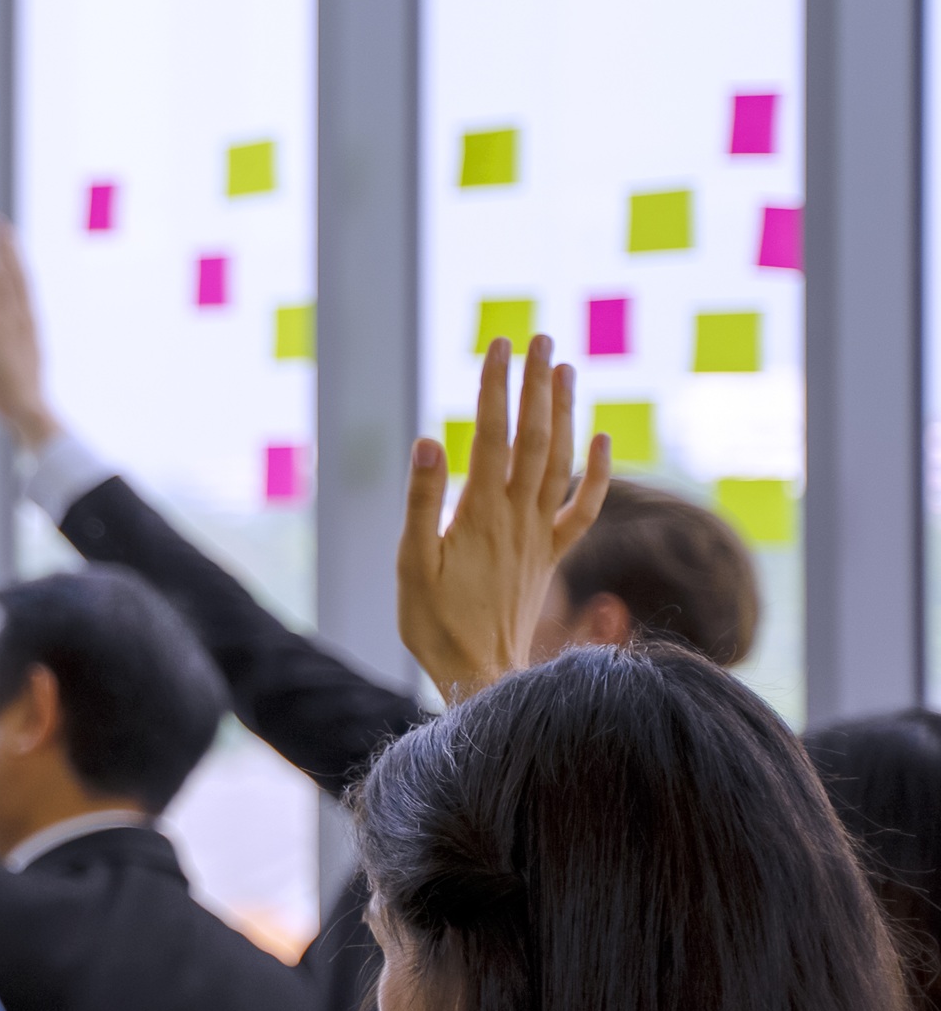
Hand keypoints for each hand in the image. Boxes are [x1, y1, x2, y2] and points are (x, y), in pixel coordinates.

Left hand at [0, 218, 61, 451]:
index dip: (17, 259)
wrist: (29, 410)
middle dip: (4, 246)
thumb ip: (20, 351)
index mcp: (31, 325)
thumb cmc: (26, 398)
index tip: (11, 239)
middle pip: (13, 273)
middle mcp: (20, 318)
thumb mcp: (27, 367)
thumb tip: (18, 349)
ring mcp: (5, 323)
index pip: (25, 283)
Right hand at [398, 335, 610, 701]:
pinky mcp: (549, 554)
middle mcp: (516, 517)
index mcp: (479, 514)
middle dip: (536, 385)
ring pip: (559, 462)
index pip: (492, 435)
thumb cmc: (433, 623)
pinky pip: (582, 508)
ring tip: (564, 368)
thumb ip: (421, 502)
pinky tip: (600, 440)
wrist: (478, 673)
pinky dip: (596, 473)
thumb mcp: (410, 563)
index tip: (499, 346)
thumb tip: (430, 442)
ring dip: (563, 412)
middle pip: (534, 438)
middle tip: (539, 338)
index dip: (496, 388)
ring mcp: (538, 535)